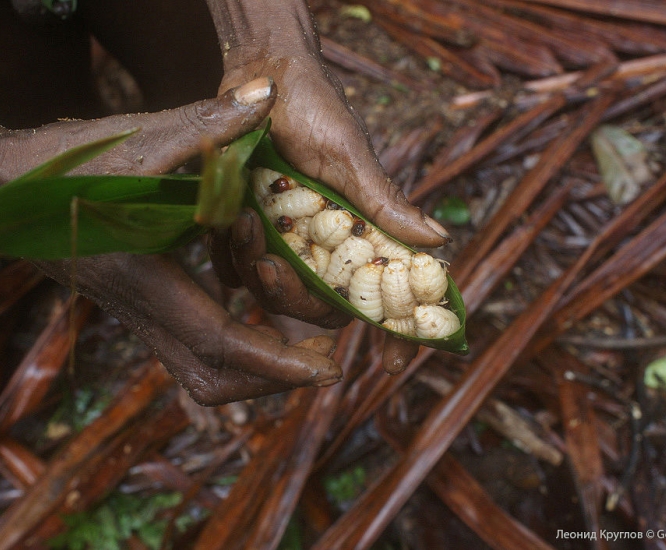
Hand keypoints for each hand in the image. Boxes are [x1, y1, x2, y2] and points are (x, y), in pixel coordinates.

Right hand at [0, 78, 343, 404]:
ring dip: (256, 368)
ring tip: (304, 342)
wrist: (9, 188)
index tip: (329, 366)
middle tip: (324, 355)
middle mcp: (141, 310)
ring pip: (202, 370)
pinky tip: (264, 312)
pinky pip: (194, 346)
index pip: (220, 342)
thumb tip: (265, 96)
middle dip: (273, 377)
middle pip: (213, 375)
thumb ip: (203, 123)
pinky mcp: (142, 305)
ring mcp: (139, 314)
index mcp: (144, 279)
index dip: (278, 361)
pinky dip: (237, 346)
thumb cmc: (67, 164)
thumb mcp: (136, 140)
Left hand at [206, 0, 449, 372]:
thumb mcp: (349, 156)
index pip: (385, 291)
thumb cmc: (315, 107)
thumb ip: (384, 202)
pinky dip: (231, 259)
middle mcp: (326, 242)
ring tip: (242, 230)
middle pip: (322, 303)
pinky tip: (227, 229)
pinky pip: (238, 268)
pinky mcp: (251, 227)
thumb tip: (438, 240)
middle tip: (270, 266)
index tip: (395, 366)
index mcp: (360, 230)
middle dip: (295, 297)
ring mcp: (288, 238)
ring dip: (259, 272)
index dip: (395, 331)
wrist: (260, 75)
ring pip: (279, 290)